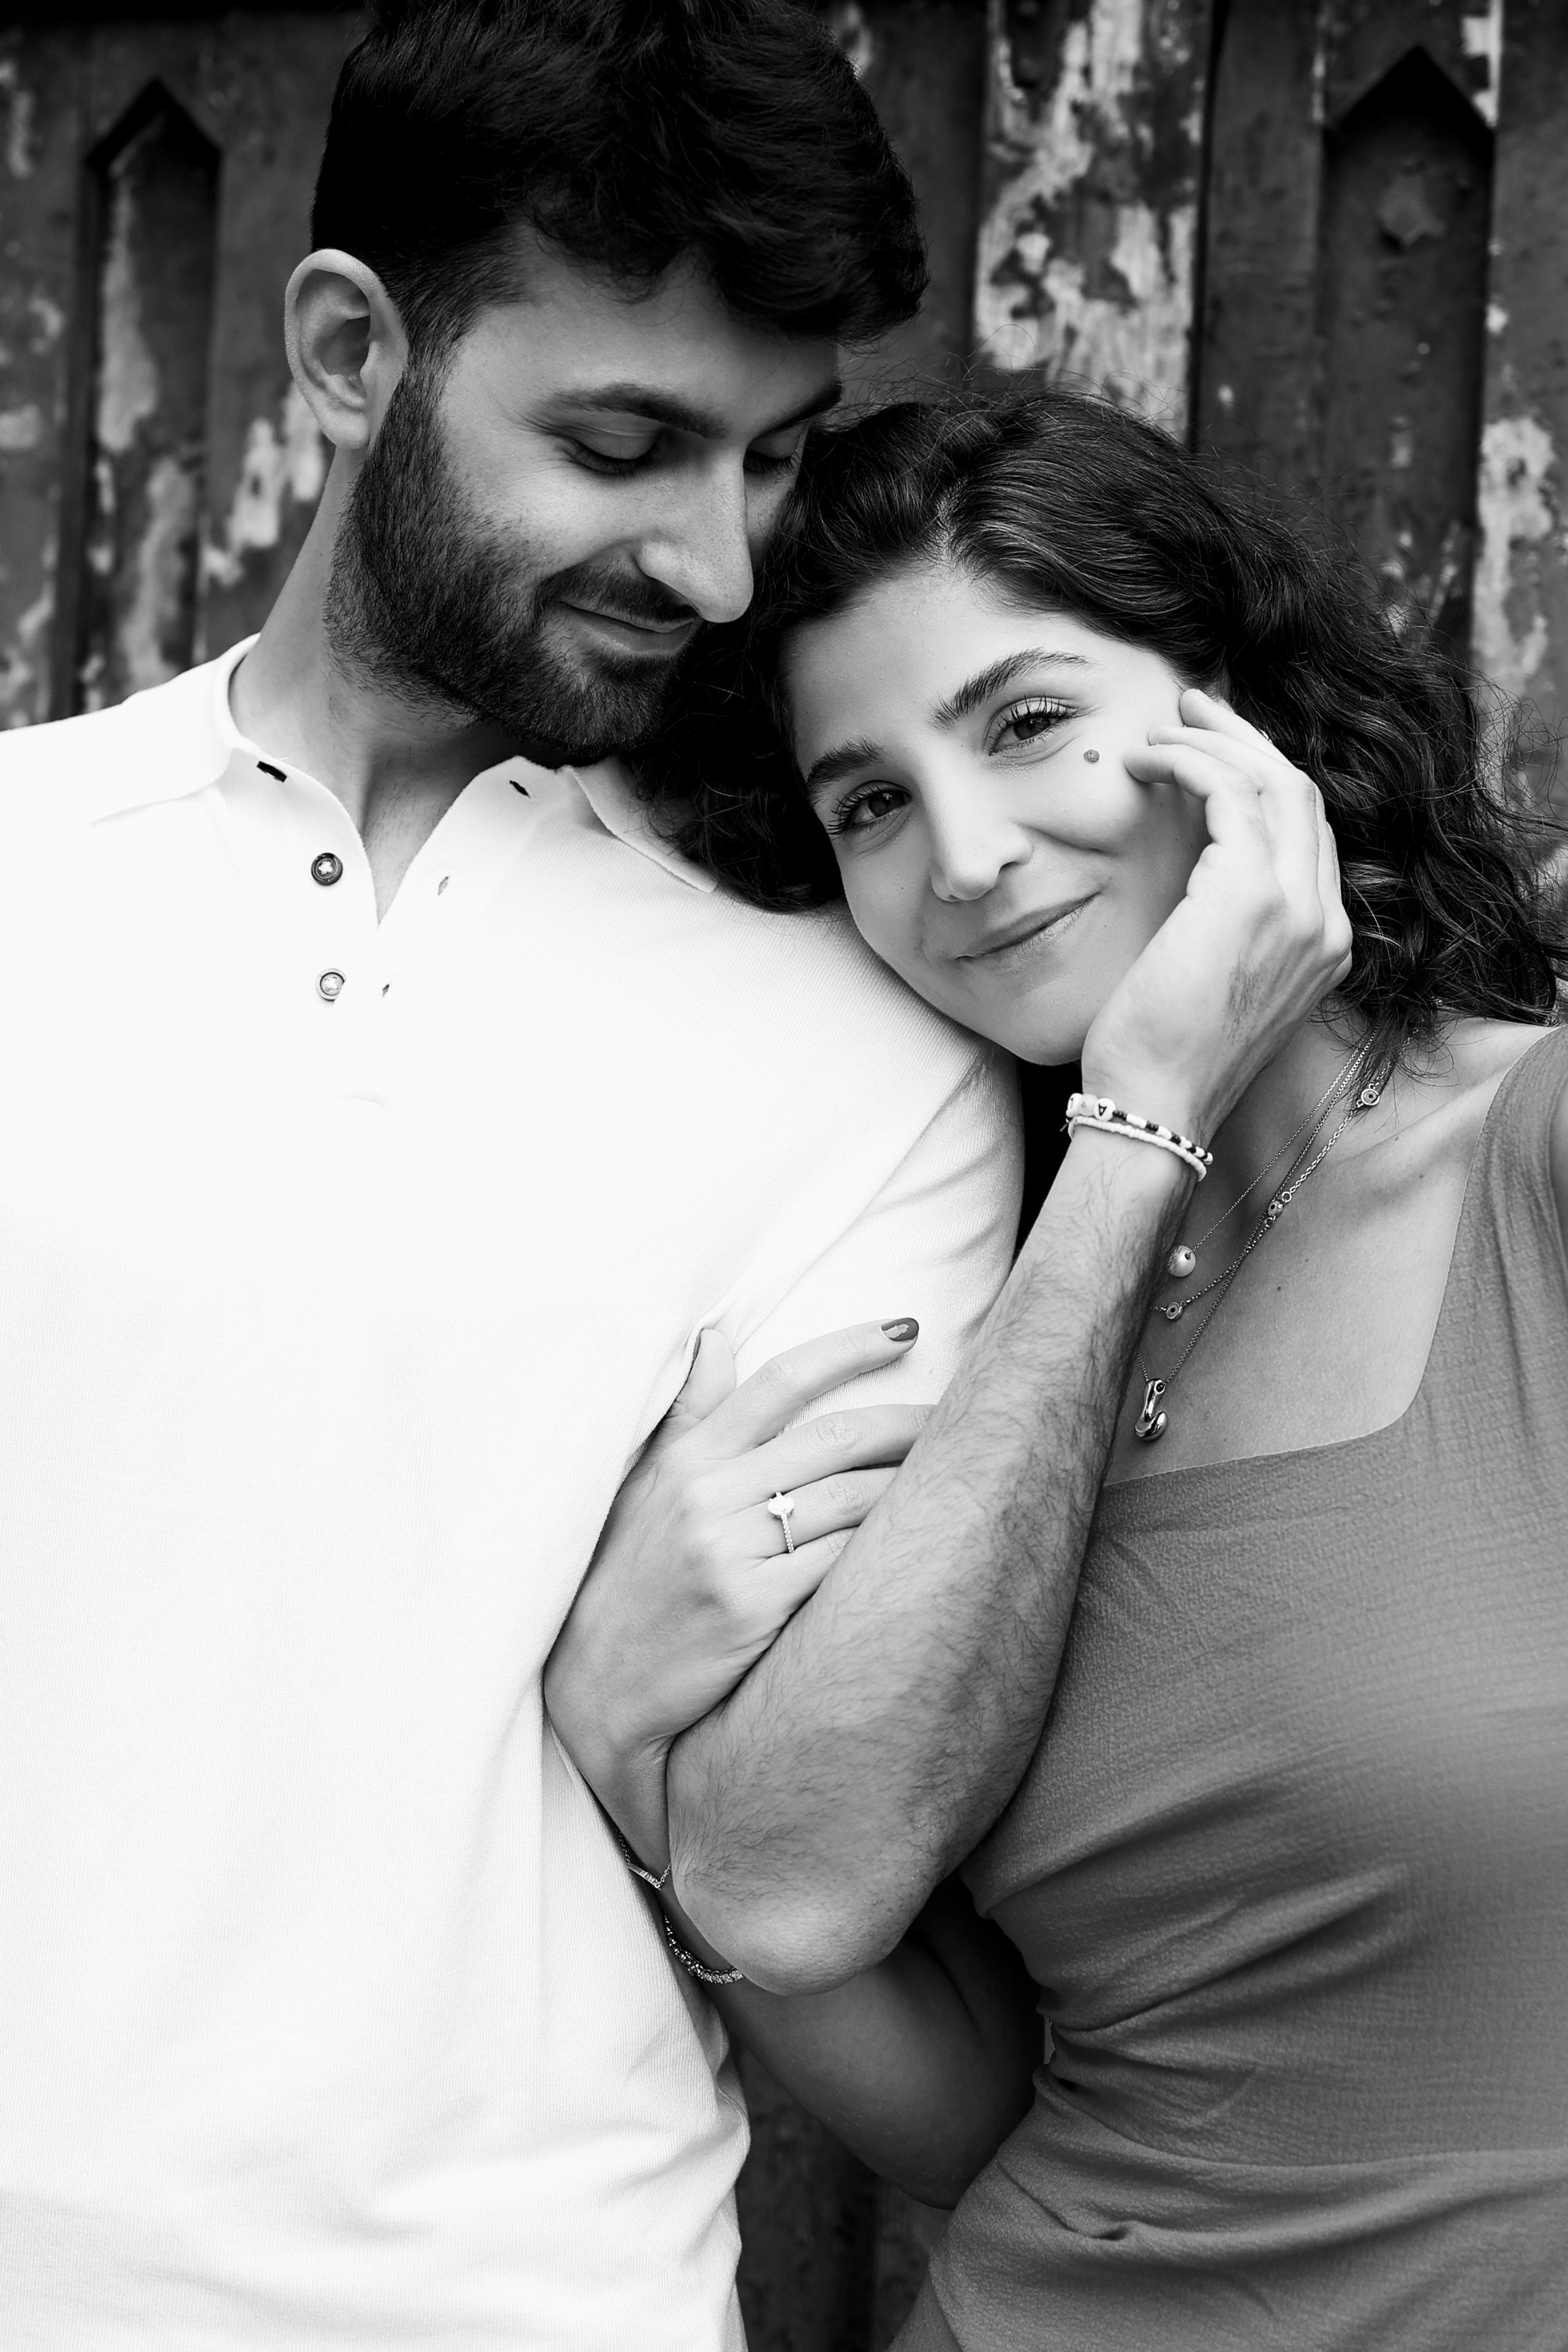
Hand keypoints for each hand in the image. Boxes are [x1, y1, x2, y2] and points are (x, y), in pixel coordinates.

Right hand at [543, 1317, 924, 1863]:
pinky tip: (921, 1541)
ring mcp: (730, 1551)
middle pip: (834, 1437)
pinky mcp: (752, 1608)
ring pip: (850, 1499)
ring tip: (957, 1477)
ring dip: (912, 1485)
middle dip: (908, 1422)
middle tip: (961, 1415)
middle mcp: (709, 1495)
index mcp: (689, 1457)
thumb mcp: (647, 1486)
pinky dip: (886, 1546)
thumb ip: (691, 1412)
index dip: (850, 1346)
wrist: (598, 1685)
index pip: (780, 1379)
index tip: (906, 1328)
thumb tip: (714, 1333)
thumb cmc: (632, 1577)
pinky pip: (842, 1561)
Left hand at [1083, 688, 1352, 1141]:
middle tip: (1190, 708)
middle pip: (1302, 794)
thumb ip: (1228, 929)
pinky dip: (1189, 763)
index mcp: (1324, 944)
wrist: (1155, 1110)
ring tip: (1157, 731)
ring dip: (1211, 742)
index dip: (1262, 779)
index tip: (1211, 750)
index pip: (1309, 834)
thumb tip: (1194, 878)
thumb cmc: (1162, 1059)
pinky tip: (1147, 762)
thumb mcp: (1212, 982)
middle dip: (1245, 740)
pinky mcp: (1248, 895)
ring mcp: (1296, 907)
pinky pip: (1229, 792)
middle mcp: (1324, 921)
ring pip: (1273, 781)